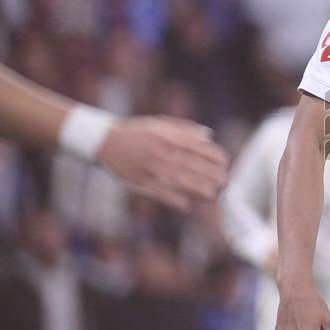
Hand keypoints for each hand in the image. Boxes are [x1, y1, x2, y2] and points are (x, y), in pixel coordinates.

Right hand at [96, 116, 228, 209]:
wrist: (104, 141)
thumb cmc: (137, 131)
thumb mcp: (163, 123)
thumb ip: (187, 129)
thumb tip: (209, 137)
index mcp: (173, 137)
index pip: (206, 150)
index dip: (219, 159)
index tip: (224, 164)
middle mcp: (166, 153)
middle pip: (200, 168)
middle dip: (215, 177)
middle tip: (223, 182)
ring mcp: (154, 169)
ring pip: (186, 183)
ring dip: (202, 191)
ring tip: (211, 194)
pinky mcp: (143, 183)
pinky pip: (165, 195)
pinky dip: (178, 202)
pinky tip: (187, 205)